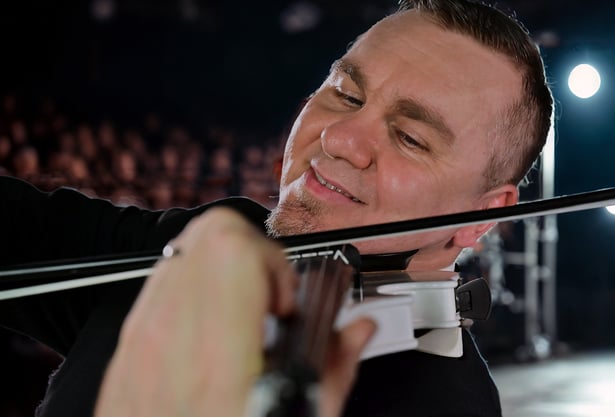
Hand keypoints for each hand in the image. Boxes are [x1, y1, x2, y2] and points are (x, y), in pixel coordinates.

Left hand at [94, 208, 373, 416]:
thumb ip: (333, 371)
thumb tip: (358, 332)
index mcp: (215, 359)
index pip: (234, 248)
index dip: (275, 261)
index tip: (286, 302)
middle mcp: (168, 336)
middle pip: (209, 233)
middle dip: (254, 253)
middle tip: (270, 302)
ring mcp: (142, 336)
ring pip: (185, 249)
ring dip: (225, 268)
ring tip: (245, 317)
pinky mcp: (128, 344)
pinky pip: (165, 282)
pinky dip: (198, 289)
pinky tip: (215, 331)